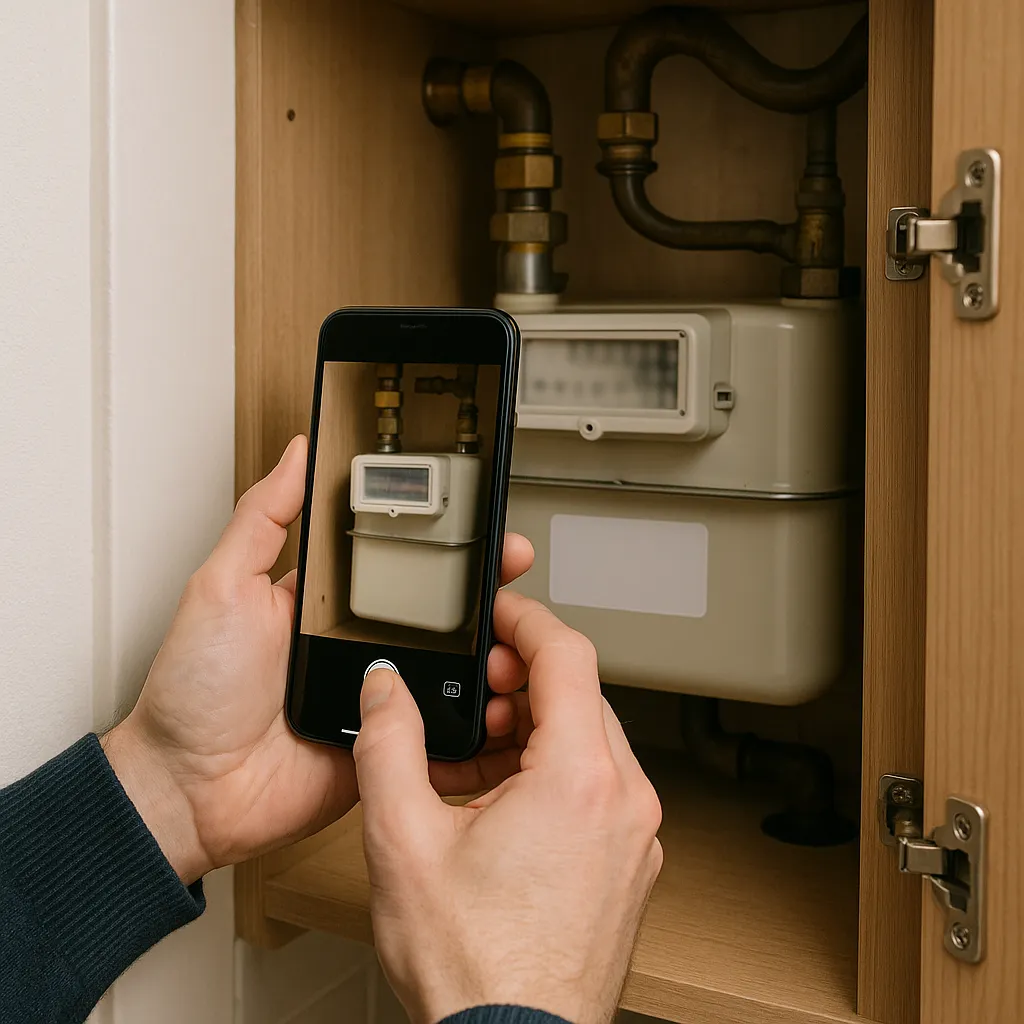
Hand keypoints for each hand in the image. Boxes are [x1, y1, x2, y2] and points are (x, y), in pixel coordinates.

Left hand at [101, 435, 535, 884]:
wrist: (191, 791)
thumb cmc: (193, 690)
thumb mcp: (222, 585)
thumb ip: (261, 519)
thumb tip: (295, 454)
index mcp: (324, 601)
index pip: (393, 557)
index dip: (436, 536)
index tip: (475, 515)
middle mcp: (355, 643)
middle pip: (433, 608)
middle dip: (480, 584)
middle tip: (511, 562)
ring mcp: (375, 693)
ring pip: (446, 664)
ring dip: (483, 646)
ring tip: (516, 624)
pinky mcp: (386, 741)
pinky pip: (437, 723)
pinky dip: (469, 712)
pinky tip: (497, 691)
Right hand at [354, 590, 663, 1023]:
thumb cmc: (474, 968)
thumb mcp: (404, 840)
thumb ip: (388, 743)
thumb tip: (386, 691)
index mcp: (580, 779)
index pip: (568, 654)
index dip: (526, 619)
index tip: (498, 612)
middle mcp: (625, 801)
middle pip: (580, 695)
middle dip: (520, 679)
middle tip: (469, 689)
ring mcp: (635, 836)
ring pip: (589, 741)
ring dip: (531, 727)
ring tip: (471, 748)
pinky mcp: (628, 864)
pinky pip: (596, 787)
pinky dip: (551, 770)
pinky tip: (498, 794)